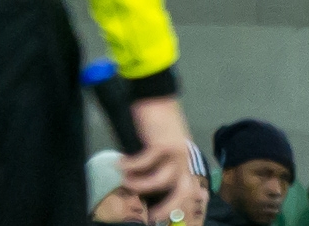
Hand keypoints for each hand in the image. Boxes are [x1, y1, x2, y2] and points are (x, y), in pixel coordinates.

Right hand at [119, 96, 193, 221]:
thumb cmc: (156, 120)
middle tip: (150, 214)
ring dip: (141, 184)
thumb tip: (144, 184)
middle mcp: (183, 158)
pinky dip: (130, 165)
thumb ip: (159, 164)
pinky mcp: (162, 142)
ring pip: (161, 180)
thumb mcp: (162, 145)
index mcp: (184, 160)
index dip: (177, 205)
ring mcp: (174, 151)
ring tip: (125, 181)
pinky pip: (144, 161)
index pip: (188, 188)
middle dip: (167, 207)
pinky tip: (120, 163)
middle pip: (182, 191)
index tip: (159, 215)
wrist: (156, 95)